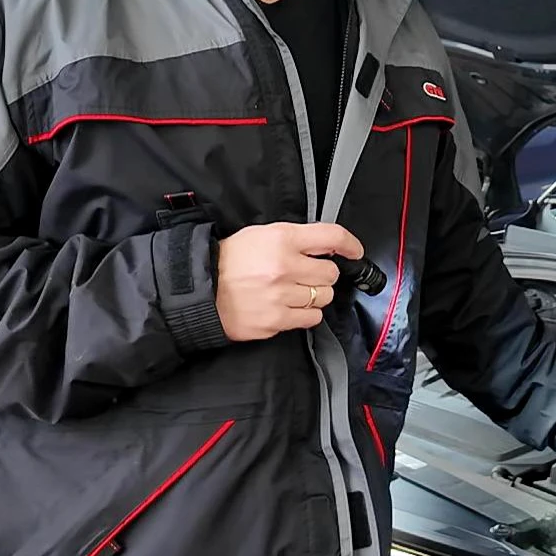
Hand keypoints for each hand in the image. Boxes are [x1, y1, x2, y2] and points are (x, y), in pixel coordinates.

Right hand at [215, 223, 363, 341]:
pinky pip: (311, 318)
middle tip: (308, 275)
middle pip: (331, 274)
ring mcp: (281, 296)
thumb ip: (295, 239)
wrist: (200, 289)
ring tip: (294, 292)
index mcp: (282, 239)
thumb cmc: (230, 260)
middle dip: (324, 274)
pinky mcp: (276, 321)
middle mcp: (285, 267)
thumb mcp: (261, 235)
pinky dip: (306, 314)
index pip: (332, 237)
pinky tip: (290, 307)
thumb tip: (326, 248)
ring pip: (323, 297)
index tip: (355, 252)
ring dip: (315, 295)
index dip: (350, 245)